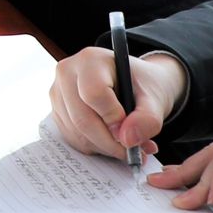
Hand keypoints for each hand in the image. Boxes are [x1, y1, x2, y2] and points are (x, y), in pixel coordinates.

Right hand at [48, 46, 189, 163]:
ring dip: (104, 147)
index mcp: (91, 60)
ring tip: (127, 145)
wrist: (135, 85)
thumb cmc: (143, 86)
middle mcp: (67, 73)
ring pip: (76, 133)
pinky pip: (72, 139)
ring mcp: (58, 93)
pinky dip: (95, 147)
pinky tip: (111, 140)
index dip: (113, 118)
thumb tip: (128, 140)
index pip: (94, 93)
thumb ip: (148, 119)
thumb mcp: (155, 99)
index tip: (131, 132)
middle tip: (134, 152)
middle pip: (82, 118)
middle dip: (110, 143)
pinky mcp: (57, 111)